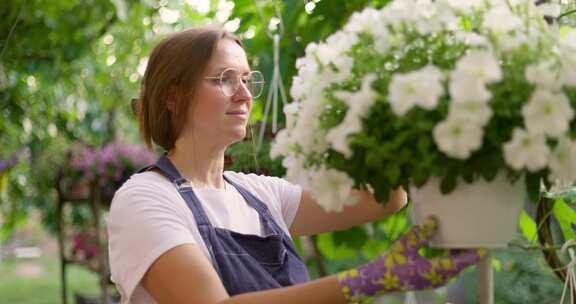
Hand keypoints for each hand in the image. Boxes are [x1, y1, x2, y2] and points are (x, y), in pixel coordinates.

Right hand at [337, 217, 485, 302]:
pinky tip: (444, 248)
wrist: (376, 279)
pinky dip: (448, 259)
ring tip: (461, 241)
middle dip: (466, 254)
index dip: (473, 255)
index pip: (460, 262)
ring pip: (451, 268)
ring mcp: (432, 280)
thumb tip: (434, 220)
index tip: (485, 248)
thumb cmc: (391, 263)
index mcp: (435, 271)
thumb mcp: (405, 245)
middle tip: (474, 239)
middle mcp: (438, 278)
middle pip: (458, 266)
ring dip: (457, 257)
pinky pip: (444, 269)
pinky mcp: (426, 279)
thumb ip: (421, 234)